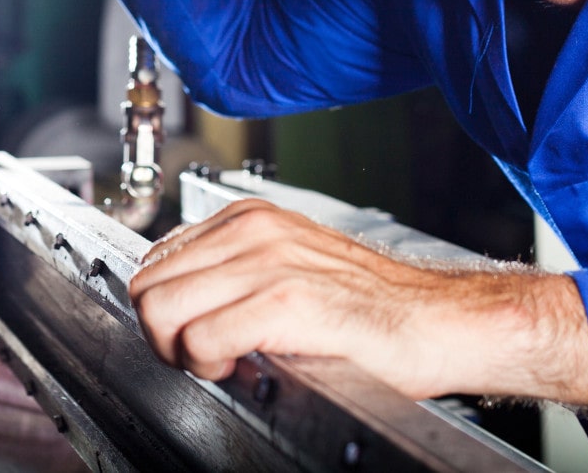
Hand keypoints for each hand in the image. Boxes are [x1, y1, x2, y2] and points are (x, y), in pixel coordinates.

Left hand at [127, 198, 587, 404]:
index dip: (165, 307)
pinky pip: (199, 339)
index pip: (156, 258)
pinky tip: (244, 368)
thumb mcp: (293, 267)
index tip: (191, 333)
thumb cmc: (374, 308)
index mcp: (252, 218)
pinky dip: (209, 365)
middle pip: (148, 284)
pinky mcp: (284, 301)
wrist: (439, 322)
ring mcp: (268, 262)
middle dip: (161, 332)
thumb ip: (238, 273)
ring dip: (179, 350)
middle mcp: (254, 230)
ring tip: (221, 362)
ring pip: (159, 309)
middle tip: (201, 356)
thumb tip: (181, 303)